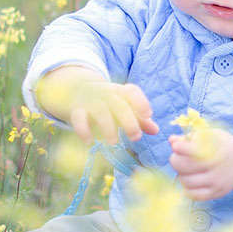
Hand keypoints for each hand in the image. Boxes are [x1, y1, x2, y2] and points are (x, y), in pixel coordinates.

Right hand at [35, 66, 158, 144]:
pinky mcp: (76, 110)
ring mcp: (90, 101)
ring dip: (108, 126)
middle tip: (135, 137)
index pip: (131, 91)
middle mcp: (106, 94)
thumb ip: (139, 118)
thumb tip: (156, 130)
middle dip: (128, 120)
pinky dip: (83, 130)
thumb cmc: (108, 102)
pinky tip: (89, 141)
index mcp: (120, 91)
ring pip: (100, 111)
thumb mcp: (124, 106)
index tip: (148, 115)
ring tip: (114, 142)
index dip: (141, 102)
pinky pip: (78, 119)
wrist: (77, 89)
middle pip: (118, 104)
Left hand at [168, 128, 232, 200]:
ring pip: (187, 182)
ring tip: (185, 170)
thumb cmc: (220, 146)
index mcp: (216, 148)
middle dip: (175, 161)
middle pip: (185, 166)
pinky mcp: (217, 192)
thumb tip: (171, 140)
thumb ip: (189, 138)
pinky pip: (195, 196)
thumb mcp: (209, 136)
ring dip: (181, 175)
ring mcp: (217, 181)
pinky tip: (189, 181)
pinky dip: (187, 189)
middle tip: (176, 158)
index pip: (192, 149)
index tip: (175, 146)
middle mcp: (218, 166)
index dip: (179, 147)